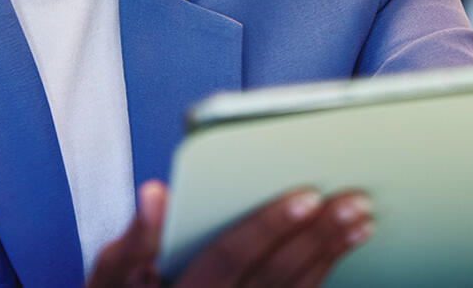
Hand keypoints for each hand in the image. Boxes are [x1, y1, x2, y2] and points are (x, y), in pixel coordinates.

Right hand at [87, 180, 373, 287]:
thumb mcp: (112, 274)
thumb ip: (134, 237)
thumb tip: (155, 193)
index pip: (229, 258)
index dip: (268, 226)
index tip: (308, 194)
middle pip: (274, 279)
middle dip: (317, 238)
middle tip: (355, 200)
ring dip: (329, 257)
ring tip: (360, 219)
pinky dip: (321, 277)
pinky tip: (340, 250)